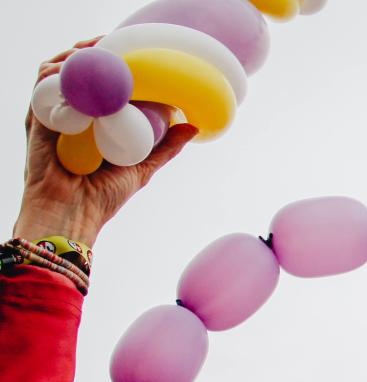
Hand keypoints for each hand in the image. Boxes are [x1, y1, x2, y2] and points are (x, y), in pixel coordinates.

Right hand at [13, 38, 197, 247]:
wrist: (73, 215)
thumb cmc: (103, 197)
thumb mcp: (142, 166)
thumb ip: (166, 148)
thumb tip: (193, 127)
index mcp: (92, 121)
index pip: (98, 82)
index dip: (110, 60)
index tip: (132, 48)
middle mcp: (70, 115)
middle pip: (76, 71)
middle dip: (93, 51)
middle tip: (115, 42)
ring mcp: (52, 116)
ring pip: (57, 72)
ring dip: (76, 55)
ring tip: (98, 49)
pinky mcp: (36, 121)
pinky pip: (41, 88)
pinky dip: (55, 72)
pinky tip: (74, 66)